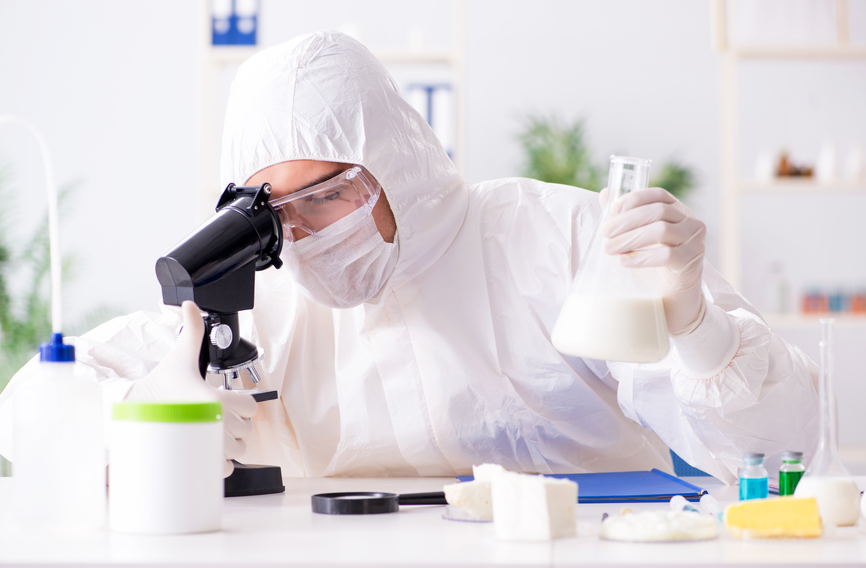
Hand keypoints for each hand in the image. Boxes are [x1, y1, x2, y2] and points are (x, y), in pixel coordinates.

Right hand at [126, 301, 257, 476]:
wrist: (133, 415)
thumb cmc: (159, 388)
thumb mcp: (179, 357)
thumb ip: (192, 330)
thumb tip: (191, 305)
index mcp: (216, 398)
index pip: (251, 407)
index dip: (243, 406)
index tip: (229, 404)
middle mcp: (217, 423)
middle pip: (247, 430)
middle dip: (236, 426)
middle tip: (218, 418)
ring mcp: (210, 446)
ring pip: (239, 450)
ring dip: (231, 445)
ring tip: (212, 434)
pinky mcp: (201, 464)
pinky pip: (228, 470)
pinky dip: (223, 464)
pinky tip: (208, 451)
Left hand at [599, 187, 705, 334]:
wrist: (673, 299)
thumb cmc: (655, 265)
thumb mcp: (639, 238)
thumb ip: (625, 216)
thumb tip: (605, 194)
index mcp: (679, 211)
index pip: (659, 195)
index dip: (635, 198)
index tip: (612, 210)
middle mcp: (691, 222)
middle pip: (658, 212)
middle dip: (627, 221)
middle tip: (605, 233)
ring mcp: (695, 242)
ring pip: (662, 231)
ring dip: (630, 239)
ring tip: (609, 249)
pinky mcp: (692, 262)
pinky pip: (667, 255)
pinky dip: (642, 257)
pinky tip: (624, 262)